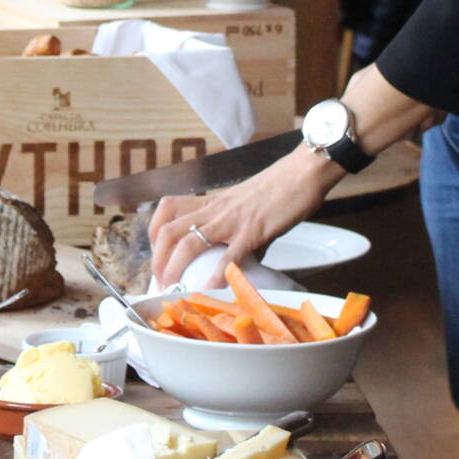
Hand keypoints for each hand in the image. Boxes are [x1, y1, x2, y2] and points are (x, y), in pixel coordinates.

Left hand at [146, 66, 441, 287]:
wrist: (304, 171)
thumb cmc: (281, 187)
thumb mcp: (250, 207)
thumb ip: (240, 234)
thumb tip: (242, 261)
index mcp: (213, 201)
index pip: (168, 210)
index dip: (154, 234)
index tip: (155, 255)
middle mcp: (216, 209)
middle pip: (169, 230)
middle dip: (157, 259)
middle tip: (159, 281)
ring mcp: (232, 219)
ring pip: (189, 241)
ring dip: (174, 267)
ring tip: (173, 287)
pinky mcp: (253, 230)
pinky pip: (229, 254)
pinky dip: (217, 273)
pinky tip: (212, 287)